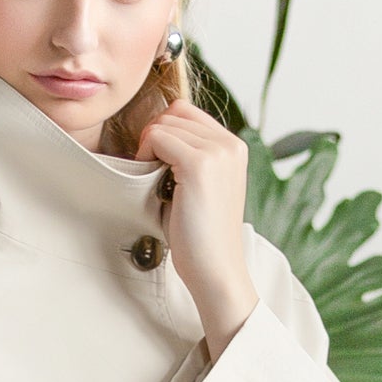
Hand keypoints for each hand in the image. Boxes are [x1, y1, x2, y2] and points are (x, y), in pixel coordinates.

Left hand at [135, 98, 255, 357]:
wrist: (215, 270)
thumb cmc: (200, 235)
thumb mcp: (199, 186)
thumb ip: (188, 155)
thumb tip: (154, 131)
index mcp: (234, 147)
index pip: (186, 111)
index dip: (165, 133)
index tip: (161, 166)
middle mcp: (230, 144)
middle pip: (173, 112)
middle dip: (156, 140)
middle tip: (156, 177)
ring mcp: (217, 152)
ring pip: (164, 123)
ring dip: (151, 148)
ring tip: (159, 183)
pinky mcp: (200, 164)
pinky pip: (158, 137)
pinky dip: (147, 155)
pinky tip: (154, 183)